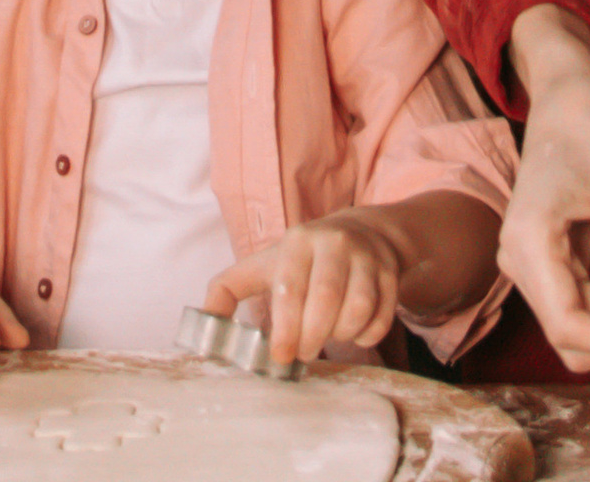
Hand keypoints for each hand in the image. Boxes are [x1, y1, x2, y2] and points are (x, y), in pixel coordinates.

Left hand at [202, 211, 409, 363]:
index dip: (285, 327)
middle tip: (304, 353)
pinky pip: (383, 316)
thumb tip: (201, 321)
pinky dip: (368, 333)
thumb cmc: (303, 259)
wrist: (363, 232)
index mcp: (297, 242)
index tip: (281, 357)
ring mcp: (365, 257)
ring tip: (330, 336)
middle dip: (313, 336)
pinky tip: (355, 331)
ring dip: (342, 335)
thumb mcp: (264, 265)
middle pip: (326, 298)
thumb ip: (228, 288)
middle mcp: (333, 243)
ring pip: (357, 308)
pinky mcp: (389, 273)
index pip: (290, 286)